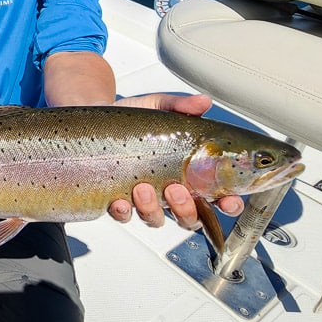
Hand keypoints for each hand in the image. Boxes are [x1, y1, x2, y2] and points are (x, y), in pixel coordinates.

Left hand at [107, 93, 243, 226]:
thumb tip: (202, 102)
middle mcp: (167, 190)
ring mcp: (142, 199)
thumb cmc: (130, 120)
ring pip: (156, 219)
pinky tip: (119, 201)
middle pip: (188, 216)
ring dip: (152, 209)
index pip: (216, 195)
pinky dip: (123, 212)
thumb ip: (181, 107)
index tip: (228, 201)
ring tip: (143, 188)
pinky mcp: (115, 201)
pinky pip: (122, 216)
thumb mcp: (157, 108)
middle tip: (176, 189)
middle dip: (186, 209)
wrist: (92, 120)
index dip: (228, 203)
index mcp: (186, 172)